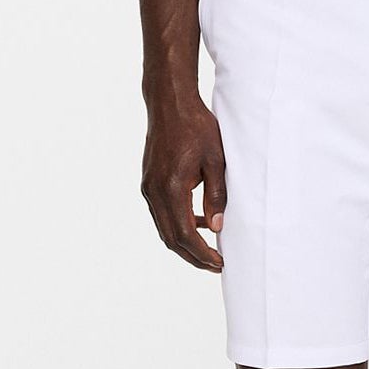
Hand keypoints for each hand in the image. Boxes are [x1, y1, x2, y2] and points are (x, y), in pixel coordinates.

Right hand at [141, 93, 227, 270]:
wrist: (170, 103)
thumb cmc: (197, 127)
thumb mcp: (216, 160)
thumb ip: (216, 196)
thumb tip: (216, 228)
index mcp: (171, 187)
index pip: (184, 234)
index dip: (201, 253)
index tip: (219, 263)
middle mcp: (154, 191)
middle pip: (170, 237)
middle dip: (193, 256)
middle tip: (215, 265)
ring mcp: (149, 187)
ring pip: (164, 228)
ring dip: (184, 242)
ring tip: (209, 250)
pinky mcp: (149, 182)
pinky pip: (162, 213)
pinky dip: (177, 224)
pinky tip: (198, 222)